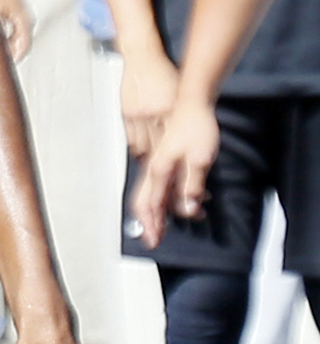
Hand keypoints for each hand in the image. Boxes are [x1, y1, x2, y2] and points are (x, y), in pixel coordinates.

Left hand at [0, 0, 34, 61]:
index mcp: (24, 21)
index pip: (24, 46)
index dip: (16, 58)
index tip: (7, 67)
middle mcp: (27, 21)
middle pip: (22, 45)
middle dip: (12, 55)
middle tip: (0, 64)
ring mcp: (23, 18)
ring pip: (18, 39)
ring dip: (9, 47)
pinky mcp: (17, 16)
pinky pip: (15, 33)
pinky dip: (8, 40)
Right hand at [115, 47, 177, 159]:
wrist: (142, 58)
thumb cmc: (162, 73)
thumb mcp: (177, 92)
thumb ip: (178, 112)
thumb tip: (182, 129)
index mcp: (170, 108)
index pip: (173, 137)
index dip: (175, 152)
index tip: (177, 162)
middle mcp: (155, 112)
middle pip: (158, 144)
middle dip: (161, 158)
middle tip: (164, 169)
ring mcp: (139, 113)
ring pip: (143, 143)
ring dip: (147, 155)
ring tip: (150, 162)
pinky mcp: (126, 112)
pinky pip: (131, 136)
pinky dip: (135, 146)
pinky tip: (139, 150)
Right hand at [129, 95, 220, 252]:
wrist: (193, 103)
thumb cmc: (196, 127)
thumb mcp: (199, 160)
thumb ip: (192, 186)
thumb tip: (187, 209)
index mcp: (159, 170)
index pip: (150, 204)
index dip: (152, 224)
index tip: (154, 240)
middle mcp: (153, 168)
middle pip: (143, 200)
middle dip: (149, 221)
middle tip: (156, 237)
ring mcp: (158, 162)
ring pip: (150, 193)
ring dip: (159, 210)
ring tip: (168, 223)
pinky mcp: (165, 157)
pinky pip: (160, 183)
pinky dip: (165, 197)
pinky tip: (178, 200)